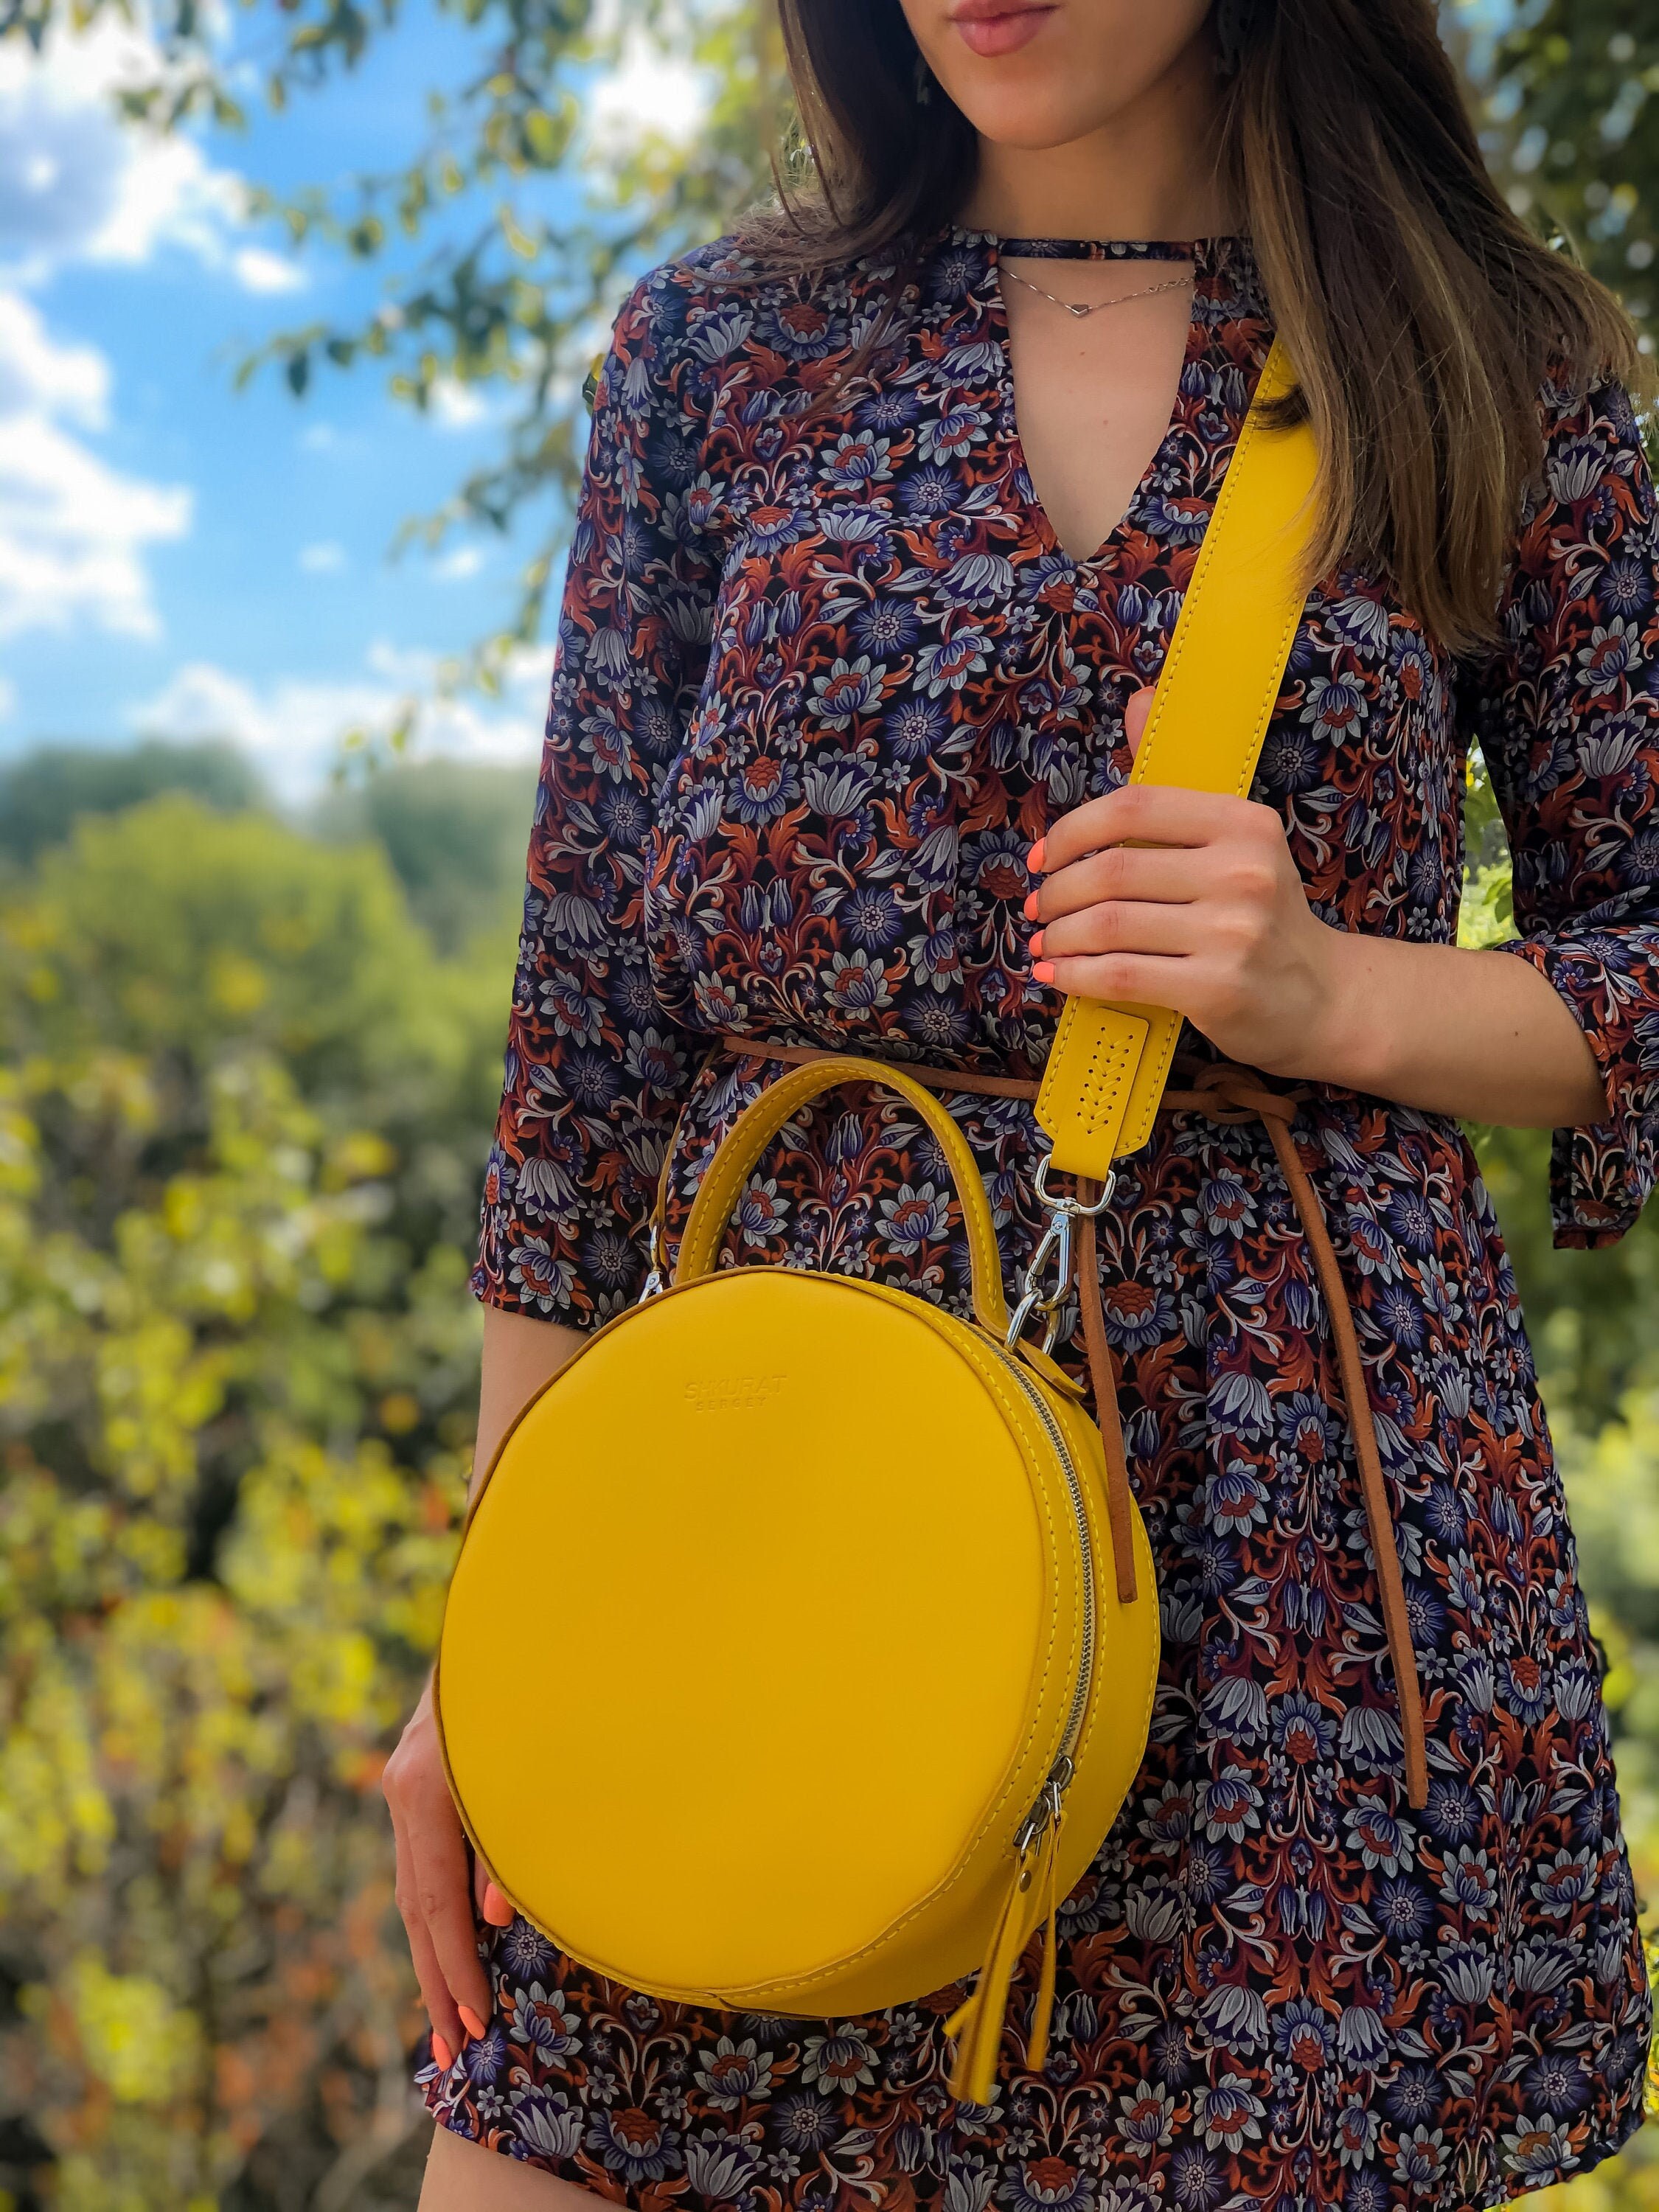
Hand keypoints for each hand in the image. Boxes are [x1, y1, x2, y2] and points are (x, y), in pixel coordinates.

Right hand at [383, 1674, 510, 2067]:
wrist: (517, 1607)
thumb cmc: (539, 1682)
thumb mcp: (531, 1761)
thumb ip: (511, 1845)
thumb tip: (496, 1921)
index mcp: (426, 1787)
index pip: (436, 1904)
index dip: (456, 1972)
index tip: (476, 2030)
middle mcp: (406, 1786)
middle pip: (415, 1906)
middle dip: (438, 1983)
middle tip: (454, 2055)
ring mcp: (407, 1782)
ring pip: (414, 1888)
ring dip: (434, 1958)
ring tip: (447, 2027)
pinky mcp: (421, 1779)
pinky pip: (423, 1863)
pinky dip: (436, 1915)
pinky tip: (445, 1952)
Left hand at [1026, 777, 1348, 1081]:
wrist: (1320, 996)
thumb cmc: (1261, 915)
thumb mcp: (1237, 842)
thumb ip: (1178, 788)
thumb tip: (1139, 701)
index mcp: (1243, 824)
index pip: (1133, 808)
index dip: (1071, 832)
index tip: (1042, 857)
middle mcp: (1243, 872)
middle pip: (1112, 872)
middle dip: (1057, 891)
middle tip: (1038, 906)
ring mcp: (1232, 932)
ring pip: (1108, 925)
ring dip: (1059, 936)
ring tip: (1044, 943)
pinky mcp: (1218, 988)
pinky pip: (1120, 975)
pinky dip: (1075, 975)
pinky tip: (1056, 975)